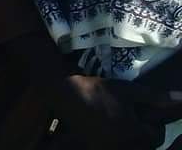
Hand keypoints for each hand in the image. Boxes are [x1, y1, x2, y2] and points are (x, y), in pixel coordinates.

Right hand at [49, 75, 181, 149]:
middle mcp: (125, 146)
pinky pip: (113, 146)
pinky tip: (107, 125)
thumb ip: (155, 97)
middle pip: (144, 143)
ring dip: (128, 135)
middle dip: (142, 130)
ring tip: (119, 119)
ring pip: (129, 145)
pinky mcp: (97, 148)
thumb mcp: (128, 91)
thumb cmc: (99, 91)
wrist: (66, 95)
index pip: (157, 134)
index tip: (143, 109)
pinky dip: (114, 138)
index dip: (153, 121)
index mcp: (137, 134)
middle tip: (131, 114)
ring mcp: (110, 149)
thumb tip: (181, 98)